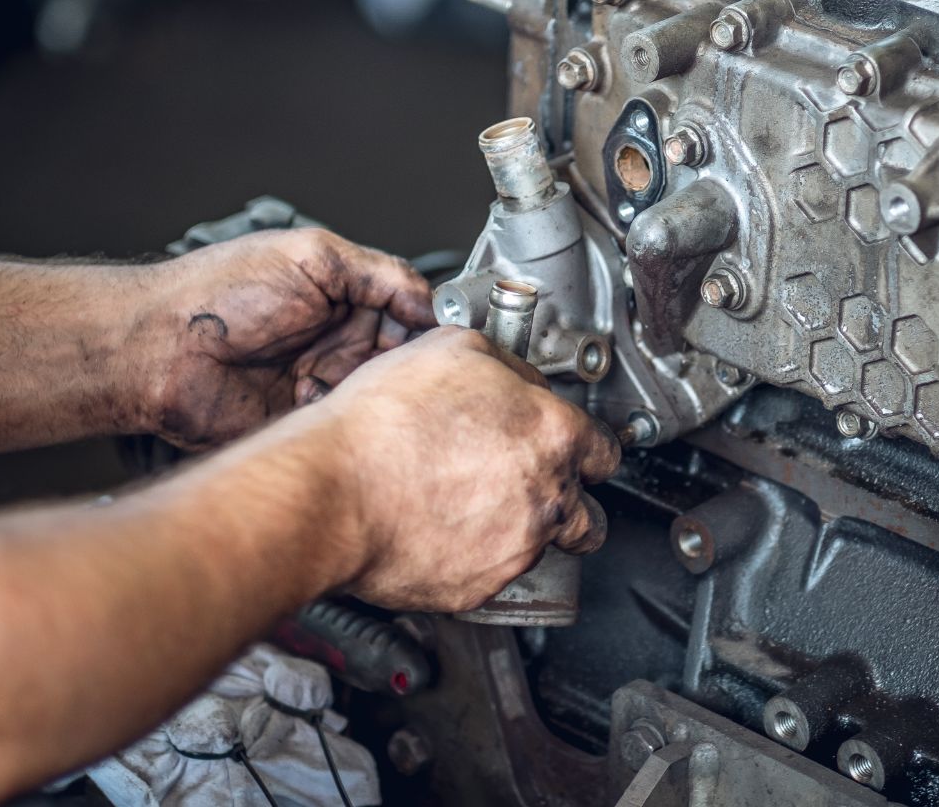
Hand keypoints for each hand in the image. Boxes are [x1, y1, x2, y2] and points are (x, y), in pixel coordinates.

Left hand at [136, 229, 435, 448]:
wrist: (160, 350)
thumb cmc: (219, 293)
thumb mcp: (312, 257)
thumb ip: (379, 272)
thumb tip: (432, 299)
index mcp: (342, 297)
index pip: (409, 313)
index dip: (428, 325)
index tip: (445, 336)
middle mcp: (336, 340)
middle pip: (401, 359)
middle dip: (407, 364)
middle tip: (405, 365)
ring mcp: (320, 382)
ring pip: (379, 397)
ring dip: (378, 394)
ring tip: (361, 383)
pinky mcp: (303, 422)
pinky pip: (346, 427)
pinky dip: (350, 421)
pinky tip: (337, 407)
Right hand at [296, 328, 619, 612]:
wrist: (332, 489)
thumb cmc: (383, 420)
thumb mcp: (454, 350)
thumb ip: (507, 367)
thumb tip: (520, 379)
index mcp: (552, 434)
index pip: (605, 450)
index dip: (586, 449)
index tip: (572, 451)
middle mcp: (547, 497)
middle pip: (587, 513)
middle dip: (568, 503)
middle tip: (531, 488)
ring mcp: (516, 548)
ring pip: (541, 547)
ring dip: (521, 531)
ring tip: (475, 511)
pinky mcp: (479, 588)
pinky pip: (492, 577)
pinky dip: (473, 559)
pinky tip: (440, 532)